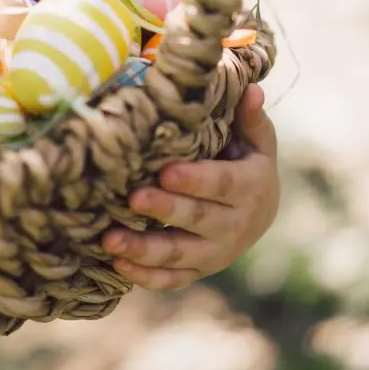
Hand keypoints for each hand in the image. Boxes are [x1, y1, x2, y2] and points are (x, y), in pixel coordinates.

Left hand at [103, 84, 278, 289]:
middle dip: (164, 210)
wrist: (258, 215)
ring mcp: (215, 253)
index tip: (165, 172)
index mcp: (249, 188)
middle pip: (197, 219)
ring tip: (109, 240)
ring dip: (143, 249)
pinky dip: (145, 277)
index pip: (222, 184)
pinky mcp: (197, 271)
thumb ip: (250, 119)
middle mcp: (235, 226)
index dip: (195, 180)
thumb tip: (251, 90)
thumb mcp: (256, 142)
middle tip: (132, 198)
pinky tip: (117, 265)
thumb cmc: (246, 165)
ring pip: (178, 254)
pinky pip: (171, 279)